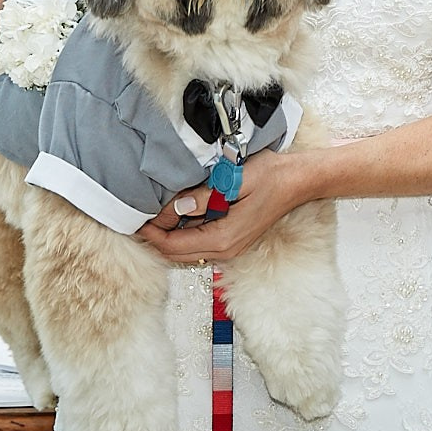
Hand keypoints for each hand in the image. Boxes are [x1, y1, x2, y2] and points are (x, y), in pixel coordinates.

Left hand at [137, 152, 312, 265]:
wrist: (298, 181)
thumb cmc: (271, 176)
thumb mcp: (235, 180)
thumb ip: (204, 197)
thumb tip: (176, 209)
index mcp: (223, 238)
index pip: (173, 245)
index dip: (151, 234)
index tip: (133, 219)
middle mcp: (225, 249)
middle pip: (175, 254)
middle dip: (154, 239)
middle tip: (135, 218)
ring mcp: (229, 247)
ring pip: (185, 252)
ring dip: (166, 238)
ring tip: (149, 216)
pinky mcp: (232, 240)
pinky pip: (198, 244)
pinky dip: (180, 235)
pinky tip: (173, 217)